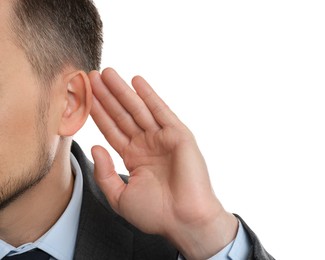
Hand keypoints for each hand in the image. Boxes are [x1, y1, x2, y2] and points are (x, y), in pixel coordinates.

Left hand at [89, 68, 237, 258]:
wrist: (184, 220)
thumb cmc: (155, 213)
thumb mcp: (119, 197)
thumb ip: (105, 173)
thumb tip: (95, 147)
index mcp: (133, 158)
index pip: (112, 130)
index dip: (98, 114)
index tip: (84, 98)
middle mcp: (146, 144)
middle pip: (122, 115)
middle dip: (106, 96)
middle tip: (91, 76)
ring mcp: (162, 138)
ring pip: (137, 109)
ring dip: (122, 91)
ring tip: (107, 74)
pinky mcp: (178, 135)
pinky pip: (161, 111)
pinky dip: (149, 95)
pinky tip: (137, 81)